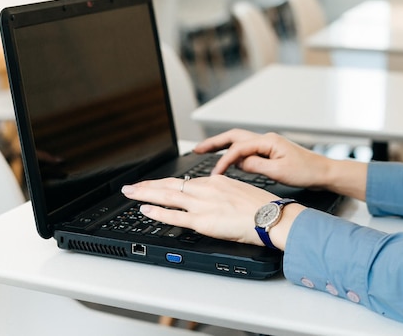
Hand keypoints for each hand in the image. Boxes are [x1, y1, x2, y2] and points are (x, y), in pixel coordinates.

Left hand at [121, 175, 303, 247]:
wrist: (272, 216)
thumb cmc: (262, 207)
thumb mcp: (238, 190)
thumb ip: (221, 193)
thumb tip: (213, 199)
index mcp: (215, 181)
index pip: (183, 182)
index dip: (164, 183)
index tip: (153, 184)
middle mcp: (205, 189)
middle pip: (169, 185)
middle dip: (146, 185)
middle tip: (130, 185)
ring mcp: (202, 204)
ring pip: (167, 196)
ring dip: (145, 194)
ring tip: (130, 193)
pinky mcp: (203, 221)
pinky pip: (174, 216)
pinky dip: (157, 212)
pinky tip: (145, 210)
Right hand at [194, 129, 329, 189]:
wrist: (323, 172)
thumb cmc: (306, 171)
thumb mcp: (278, 172)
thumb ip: (256, 166)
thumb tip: (239, 163)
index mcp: (267, 141)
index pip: (238, 148)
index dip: (223, 160)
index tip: (215, 173)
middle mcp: (265, 140)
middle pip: (233, 137)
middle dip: (213, 142)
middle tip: (196, 149)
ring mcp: (267, 145)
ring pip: (238, 142)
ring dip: (222, 147)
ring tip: (205, 152)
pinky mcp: (269, 152)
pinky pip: (247, 150)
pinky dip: (234, 154)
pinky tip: (228, 162)